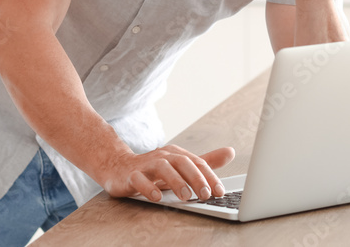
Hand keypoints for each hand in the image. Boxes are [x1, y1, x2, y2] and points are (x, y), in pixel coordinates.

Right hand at [99, 145, 234, 201]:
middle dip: (196, 179)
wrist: (119, 167)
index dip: (210, 177)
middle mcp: (163, 156)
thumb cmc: (154, 170)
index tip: (220, 192)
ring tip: (186, 196)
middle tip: (206, 195)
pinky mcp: (131, 175)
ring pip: (163, 168)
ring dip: (176, 182)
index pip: (197, 163)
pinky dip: (148, 188)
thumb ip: (205, 161)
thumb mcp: (181, 166)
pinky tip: (157, 197)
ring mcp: (146, 165)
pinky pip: (139, 180)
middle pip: (182, 163)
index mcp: (177, 154)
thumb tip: (230, 152)